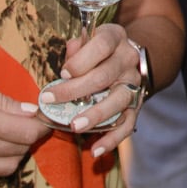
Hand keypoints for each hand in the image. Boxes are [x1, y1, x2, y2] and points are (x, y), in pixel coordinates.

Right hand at [0, 69, 52, 183]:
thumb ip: (3, 100)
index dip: (41, 126)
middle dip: (28, 138)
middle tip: (24, 123)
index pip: (26, 134)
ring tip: (6, 135)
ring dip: (13, 153)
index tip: (43, 118)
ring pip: (6, 169)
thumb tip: (30, 112)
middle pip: (20, 152)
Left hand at [42, 23, 144, 158]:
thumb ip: (76, 48)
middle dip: (75, 90)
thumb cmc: (95, 51)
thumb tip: (68, 61)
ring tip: (75, 127)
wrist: (125, 58)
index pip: (101, 45)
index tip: (62, 73)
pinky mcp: (136, 106)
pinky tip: (96, 150)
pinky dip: (113, 139)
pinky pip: (127, 124)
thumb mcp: (86, 40)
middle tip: (50, 101)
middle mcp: (128, 60)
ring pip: (118, 101)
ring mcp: (134, 84)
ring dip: (95, 115)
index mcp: (115, 37)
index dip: (81, 60)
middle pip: (104, 76)